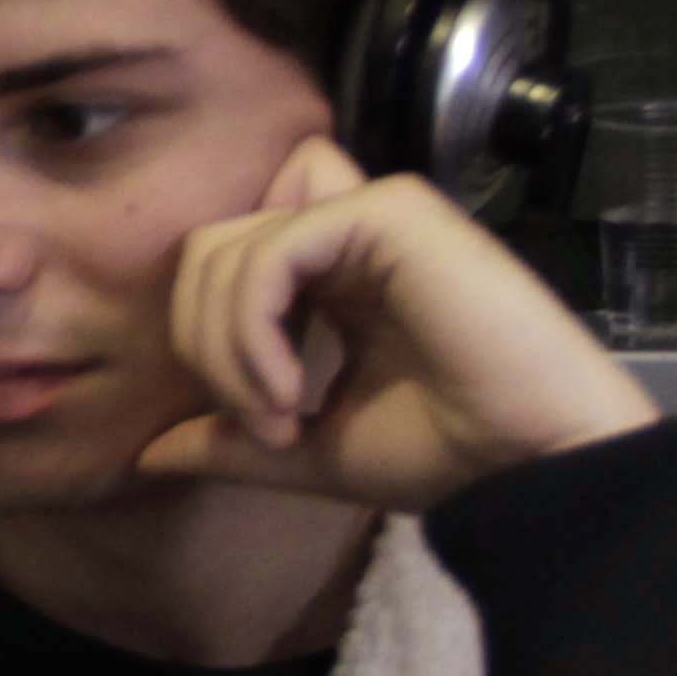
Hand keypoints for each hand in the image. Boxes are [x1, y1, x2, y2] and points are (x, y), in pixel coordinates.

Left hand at [136, 137, 660, 510]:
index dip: (207, 336)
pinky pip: (270, 249)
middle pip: (206, 248)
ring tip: (280, 419)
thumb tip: (144, 454)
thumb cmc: (444, 455)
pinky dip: (252, 328)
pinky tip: (286, 390)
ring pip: (224, 247)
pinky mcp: (391, 210)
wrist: (532, 465)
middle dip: (202, 342)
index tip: (251, 424)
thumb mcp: (307, 451)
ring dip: (227, 348)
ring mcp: (372, 213)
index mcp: (332, 275)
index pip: (218, 261)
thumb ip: (228, 440)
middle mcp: (349, 233)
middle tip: (258, 422)